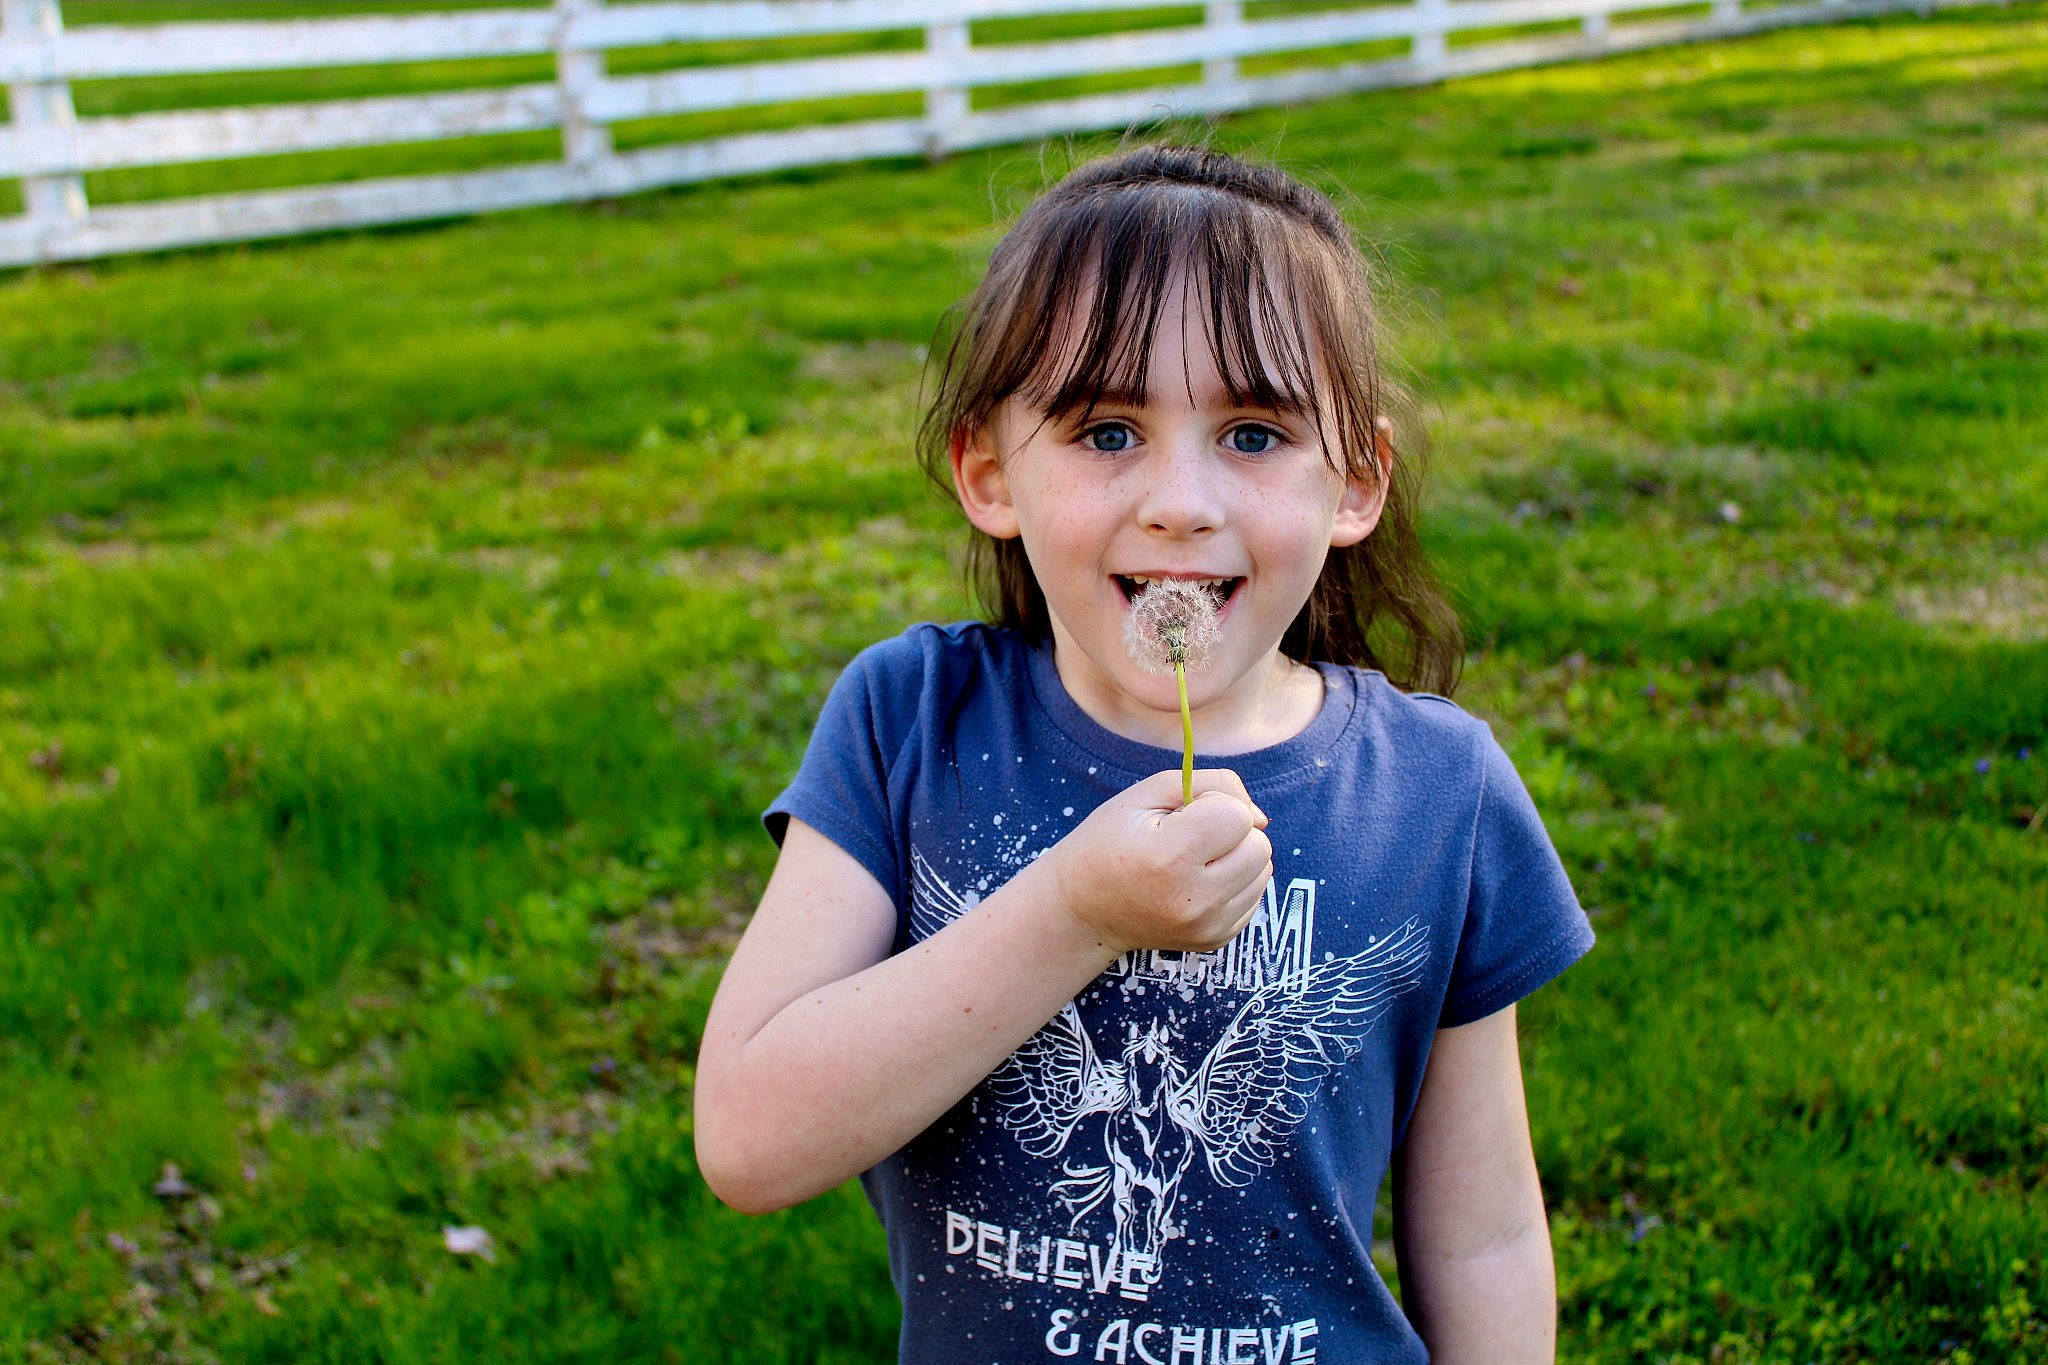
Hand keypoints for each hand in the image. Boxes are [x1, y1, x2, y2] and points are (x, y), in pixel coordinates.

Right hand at [1046, 769, 1273, 955]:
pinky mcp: (1216, 941)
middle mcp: (1194, 900)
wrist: (1083, 909)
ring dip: (1236, 857)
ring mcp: (1207, 926)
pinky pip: (1254, 896)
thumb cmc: (1110, 840)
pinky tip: (1197, 884)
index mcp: (1170, 857)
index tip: (1183, 816)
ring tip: (1193, 861)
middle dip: (1232, 832)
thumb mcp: (1147, 793)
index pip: (1238, 815)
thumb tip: (1261, 818)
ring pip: (1263, 870)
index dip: (1214, 805)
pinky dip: (1233, 883)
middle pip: (1259, 845)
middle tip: (1190, 838)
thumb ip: (1213, 785)